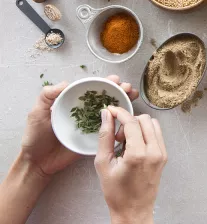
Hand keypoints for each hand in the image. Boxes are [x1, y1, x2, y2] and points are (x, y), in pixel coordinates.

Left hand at [21, 75, 137, 178]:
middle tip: (128, 88)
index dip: (105, 83)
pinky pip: (111, 128)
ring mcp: (92, 124)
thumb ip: (47, 96)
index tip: (115, 79)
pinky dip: (122, 120)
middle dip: (119, 89)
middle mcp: (86, 111)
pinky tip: (131, 115)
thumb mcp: (37, 113)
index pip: (92, 88)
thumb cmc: (35, 137)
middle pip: (106, 97)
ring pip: (112, 110)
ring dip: (124, 101)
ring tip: (132, 95)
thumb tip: (66, 82)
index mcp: (74, 102)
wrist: (38, 163)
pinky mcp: (96, 138)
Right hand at [95, 107, 166, 223]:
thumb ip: (105, 136)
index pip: (131, 122)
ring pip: (152, 123)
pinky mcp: (164, 155)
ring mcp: (162, 153)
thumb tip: (106, 115)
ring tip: (126, 140)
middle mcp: (154, 151)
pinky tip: (135, 144)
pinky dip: (145, 132)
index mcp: (137, 155)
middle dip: (128, 121)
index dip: (119, 112)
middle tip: (117, 135)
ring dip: (138, 125)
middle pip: (143, 119)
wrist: (134, 211)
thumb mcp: (103, 163)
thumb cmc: (116, 192)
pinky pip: (157, 133)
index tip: (111, 110)